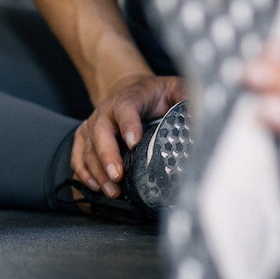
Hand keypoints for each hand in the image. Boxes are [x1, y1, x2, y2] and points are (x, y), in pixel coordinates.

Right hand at [72, 73, 184, 197]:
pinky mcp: (86, 136)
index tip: (134, 142)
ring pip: (88, 148)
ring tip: (110, 190)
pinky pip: (78, 155)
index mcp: (130, 98)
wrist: (132, 88)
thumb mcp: (175, 88)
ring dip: (97, 171)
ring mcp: (93, 123)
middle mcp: (107, 111)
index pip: (126, 109)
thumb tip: (201, 114)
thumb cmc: (156, 94)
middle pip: (101, 132)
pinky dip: (83, 172)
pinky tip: (93, 187)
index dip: (129, 125)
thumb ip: (186, 98)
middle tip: (117, 177)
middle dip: (107, 156)